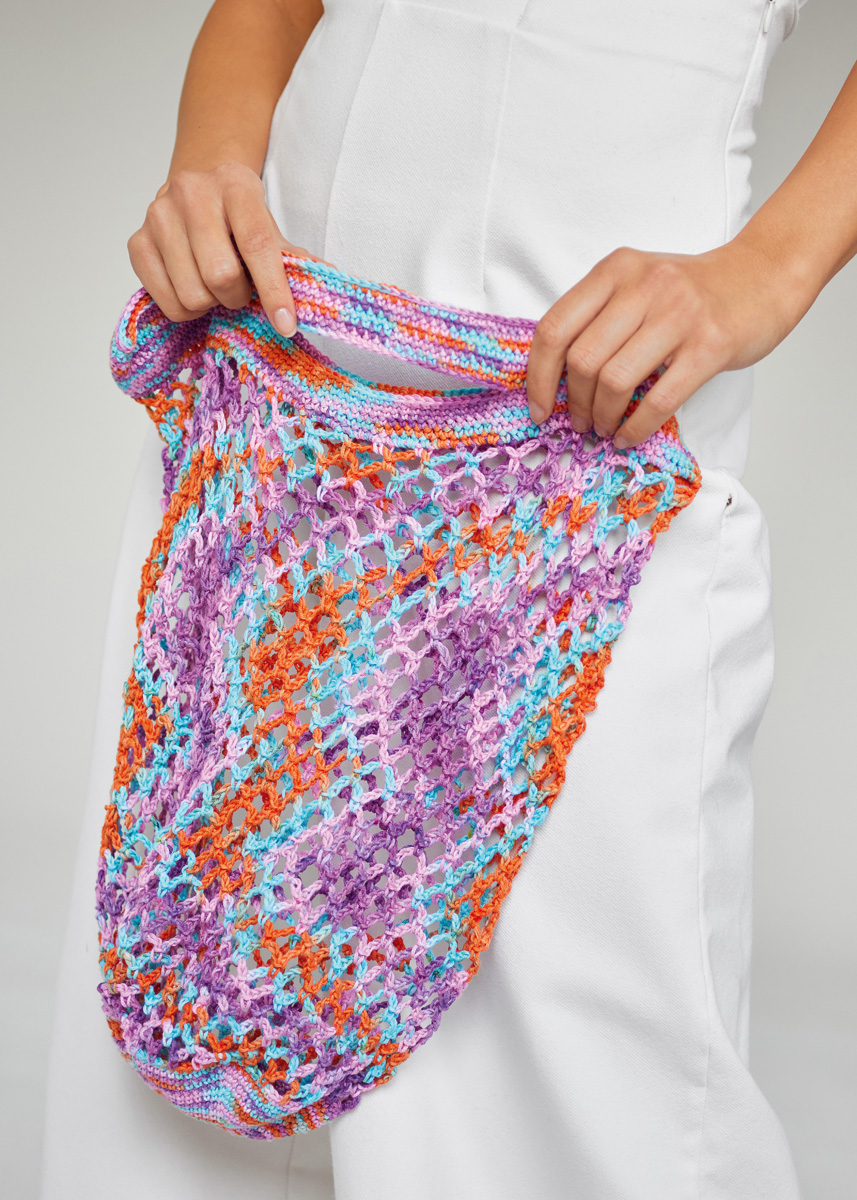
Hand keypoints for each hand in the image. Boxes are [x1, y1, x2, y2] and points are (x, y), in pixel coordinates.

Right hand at [127, 160, 326, 335]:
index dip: (275, 291)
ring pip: (193, 294)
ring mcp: (158, 217)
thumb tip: (324, 290)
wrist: (197, 186)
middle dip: (238, 296)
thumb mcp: (269, 225)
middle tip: (241, 291)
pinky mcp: (137, 242)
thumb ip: (291, 259)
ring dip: (212, 304)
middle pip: (220, 276)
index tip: (287, 324)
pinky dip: (186, 310)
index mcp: (235, 185)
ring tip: (215, 288)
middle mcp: (191, 194)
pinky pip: (167, 302)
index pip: (258, 245)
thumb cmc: (238, 215)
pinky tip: (193, 289)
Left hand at [525, 242, 801, 448]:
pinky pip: (658, 399)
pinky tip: (630, 436)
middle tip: (580, 424)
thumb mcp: (637, 285)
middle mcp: (643, 286)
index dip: (539, 378)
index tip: (540, 408)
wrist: (763, 276)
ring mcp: (678, 314)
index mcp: (615, 270)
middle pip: (582, 360)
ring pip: (615, 381)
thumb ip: (598, 317)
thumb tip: (555, 380)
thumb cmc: (692, 292)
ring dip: (603, 418)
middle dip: (574, 404)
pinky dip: (636, 428)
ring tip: (605, 429)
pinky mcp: (709, 345)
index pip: (555, 328)